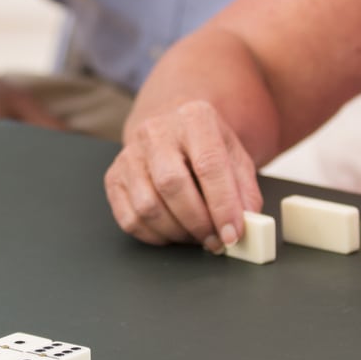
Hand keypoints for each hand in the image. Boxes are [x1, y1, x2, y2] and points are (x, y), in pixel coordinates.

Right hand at [105, 101, 263, 251]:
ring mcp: (129, 154)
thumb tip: (247, 226)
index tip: (233, 234)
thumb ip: (245, 192)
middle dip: (198, 222)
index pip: (208, 165)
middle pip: (172, 184)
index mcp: (194, 118)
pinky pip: (129, 218)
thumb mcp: (236, 158)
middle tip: (215, 241)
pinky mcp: (113, 177)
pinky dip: (154, 236)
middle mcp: (156, 131)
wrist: (174, 131)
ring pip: (148, 206)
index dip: (223, 205)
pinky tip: (173, 233)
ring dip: (176, 232)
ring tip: (195, 236)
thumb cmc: (207, 147)